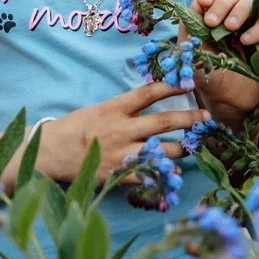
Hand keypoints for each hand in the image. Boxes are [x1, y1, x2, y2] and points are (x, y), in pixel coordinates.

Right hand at [2, 81, 210, 189]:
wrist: (51, 152)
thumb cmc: (75, 127)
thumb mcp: (98, 109)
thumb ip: (123, 108)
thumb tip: (150, 99)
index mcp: (114, 108)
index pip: (149, 92)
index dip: (172, 86)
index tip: (189, 83)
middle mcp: (121, 129)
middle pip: (164, 121)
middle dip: (190, 119)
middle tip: (207, 117)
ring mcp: (121, 153)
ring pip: (163, 150)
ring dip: (183, 148)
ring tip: (195, 145)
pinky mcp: (118, 174)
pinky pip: (149, 175)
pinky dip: (165, 174)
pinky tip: (176, 173)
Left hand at [187, 0, 258, 126]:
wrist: (223, 99)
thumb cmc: (205, 73)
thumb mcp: (190, 50)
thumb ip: (189, 27)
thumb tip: (194, 4)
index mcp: (213, 14)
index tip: (203, 2)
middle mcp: (233, 16)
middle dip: (222, 4)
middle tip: (212, 23)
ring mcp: (251, 27)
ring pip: (252, 3)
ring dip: (240, 11)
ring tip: (230, 29)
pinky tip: (245, 41)